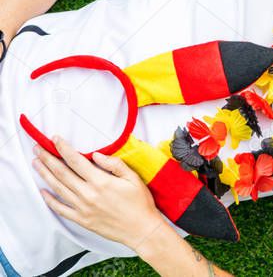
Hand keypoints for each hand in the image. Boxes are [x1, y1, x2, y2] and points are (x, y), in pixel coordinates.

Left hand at [34, 137, 166, 251]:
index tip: (55, 139)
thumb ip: (114, 164)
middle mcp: (88, 194)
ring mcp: (82, 208)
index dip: (63, 149)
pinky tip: (43, 191)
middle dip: (48, 159)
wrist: (141, 229)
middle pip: (62, 173)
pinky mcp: (81, 219)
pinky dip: (49, 200)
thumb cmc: (140, 203)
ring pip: (58, 188)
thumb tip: (96, 155)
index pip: (76, 161)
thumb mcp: (133, 178)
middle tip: (38, 148)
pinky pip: (60, 209)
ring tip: (36, 164)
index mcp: (101, 182)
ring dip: (45, 175)